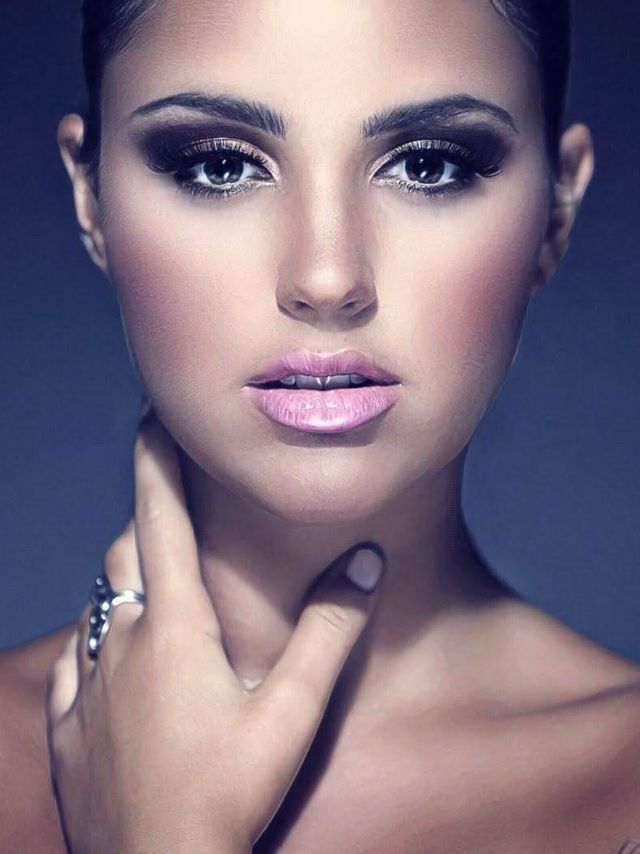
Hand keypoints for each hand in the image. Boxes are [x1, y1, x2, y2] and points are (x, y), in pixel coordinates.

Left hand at [45, 409, 385, 853]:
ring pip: (99, 605)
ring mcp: (87, 685)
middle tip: (176, 516)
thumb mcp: (291, 714)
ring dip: (125, 584)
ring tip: (155, 588)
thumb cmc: (226, 795)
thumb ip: (330, 632)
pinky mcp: (68, 728)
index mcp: (175, 628)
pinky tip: (109, 660)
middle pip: (125, 554)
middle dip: (147, 523)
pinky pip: (73, 664)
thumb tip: (367, 561)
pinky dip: (95, 643)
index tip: (153, 415)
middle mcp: (121, 642)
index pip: (161, 518)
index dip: (156, 461)